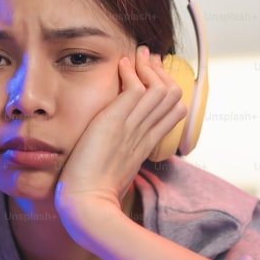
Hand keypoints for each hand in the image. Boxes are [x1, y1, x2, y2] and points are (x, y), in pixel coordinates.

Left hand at [54, 45, 185, 227]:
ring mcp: (133, 128)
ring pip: (161, 88)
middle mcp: (145, 134)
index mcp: (146, 145)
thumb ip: (116, 151)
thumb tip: (108, 141)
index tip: (150, 76)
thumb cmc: (90, 193)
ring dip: (149, 67)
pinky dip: (132, 72)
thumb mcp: (110, 168)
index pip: (173, 111)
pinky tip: (121, 65)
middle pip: (174, 95)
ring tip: (136, 55)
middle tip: (146, 59)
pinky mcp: (117, 122)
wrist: (85, 205)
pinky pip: (137, 89)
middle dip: (162, 72)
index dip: (167, 90)